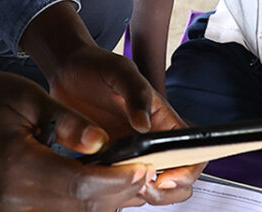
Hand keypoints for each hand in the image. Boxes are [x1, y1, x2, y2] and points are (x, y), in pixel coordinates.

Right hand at [0, 72, 151, 211]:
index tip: (144, 167)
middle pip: (81, 205)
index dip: (117, 180)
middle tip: (146, 172)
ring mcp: (12, 209)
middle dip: (119, 191)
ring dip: (105, 199)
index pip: (79, 183)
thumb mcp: (31, 97)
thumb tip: (102, 142)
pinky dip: (85, 201)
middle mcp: (13, 197)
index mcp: (17, 164)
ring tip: (128, 177)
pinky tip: (102, 185)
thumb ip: (68, 122)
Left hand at [46, 45, 203, 205]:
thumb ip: (136, 92)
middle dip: (166, 192)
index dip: (187, 171)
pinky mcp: (110, 163)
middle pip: (178, 180)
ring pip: (151, 188)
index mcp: (163, 121)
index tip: (165, 177)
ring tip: (122, 186)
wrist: (67, 72)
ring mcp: (131, 155)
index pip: (194, 153)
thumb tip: (144, 124)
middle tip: (143, 187)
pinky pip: (122, 188)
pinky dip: (118, 193)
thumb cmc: (97, 67)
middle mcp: (152, 141)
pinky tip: (104, 183)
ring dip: (142, 194)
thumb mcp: (119, 71)